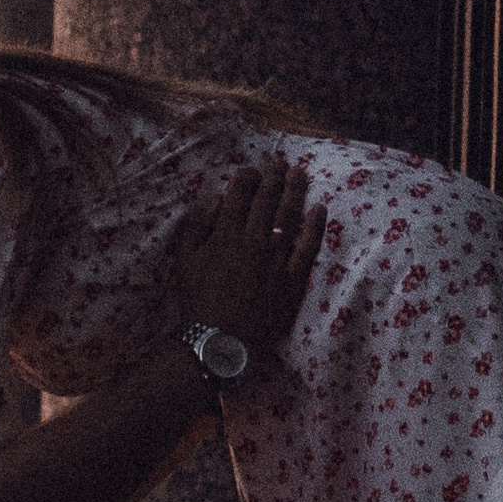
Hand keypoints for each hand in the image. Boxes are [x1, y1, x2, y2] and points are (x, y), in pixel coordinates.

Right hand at [175, 163, 323, 362]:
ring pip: (289, 217)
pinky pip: (307, 247)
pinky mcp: (293, 278)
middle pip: (267, 200)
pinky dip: (314, 226)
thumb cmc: (198, 301)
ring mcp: (276, 259)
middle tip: (280, 163)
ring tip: (300, 174)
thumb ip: (196, 227)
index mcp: (226, 235)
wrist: (221, 338)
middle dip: (274, 177)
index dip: (246, 177)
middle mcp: (254, 240)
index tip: (250, 170)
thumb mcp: (184, 262)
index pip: (239, 195)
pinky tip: (319, 209)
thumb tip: (213, 199)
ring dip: (295, 192)